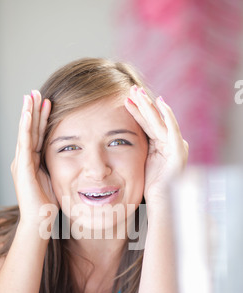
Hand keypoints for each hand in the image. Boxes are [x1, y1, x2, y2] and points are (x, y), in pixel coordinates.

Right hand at [11, 91, 57, 225]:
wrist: (39, 222)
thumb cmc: (48, 207)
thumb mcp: (56, 182)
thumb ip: (59, 169)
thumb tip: (75, 162)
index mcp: (32, 163)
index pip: (37, 136)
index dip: (42, 119)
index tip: (47, 102)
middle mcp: (24, 160)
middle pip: (30, 130)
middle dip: (34, 110)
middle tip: (36, 92)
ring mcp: (21, 163)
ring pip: (25, 132)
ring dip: (29, 113)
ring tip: (31, 95)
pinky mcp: (22, 167)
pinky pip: (25, 142)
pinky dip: (27, 126)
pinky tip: (29, 113)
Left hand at [125, 86, 187, 205]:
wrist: (161, 203)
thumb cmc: (149, 188)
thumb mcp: (140, 164)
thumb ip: (136, 152)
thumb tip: (116, 143)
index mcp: (160, 146)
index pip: (147, 124)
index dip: (137, 112)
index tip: (124, 99)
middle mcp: (170, 143)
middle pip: (154, 119)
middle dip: (142, 103)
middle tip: (131, 88)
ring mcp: (176, 146)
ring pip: (161, 121)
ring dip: (149, 106)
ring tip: (137, 92)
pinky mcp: (178, 151)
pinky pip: (172, 129)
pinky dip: (166, 115)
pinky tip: (159, 102)